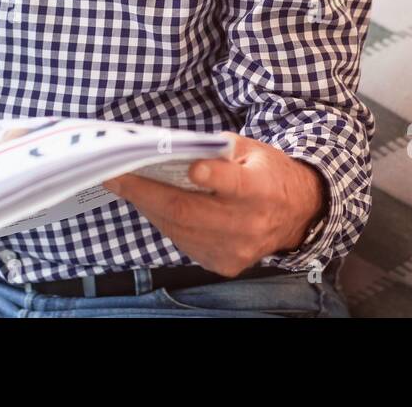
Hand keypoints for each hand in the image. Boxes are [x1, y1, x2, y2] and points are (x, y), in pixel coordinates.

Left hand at [101, 133, 326, 277]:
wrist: (296, 214)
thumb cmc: (267, 173)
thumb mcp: (251, 149)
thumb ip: (215, 148)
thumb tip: (168, 147)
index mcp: (261, 188)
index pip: (236, 185)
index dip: (214, 177)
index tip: (192, 168)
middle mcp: (249, 223)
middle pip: (189, 211)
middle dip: (146, 192)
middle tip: (115, 175)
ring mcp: (235, 249)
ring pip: (179, 229)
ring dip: (148, 206)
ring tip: (127, 186)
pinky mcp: (224, 264)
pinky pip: (184, 242)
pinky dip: (165, 222)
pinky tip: (153, 204)